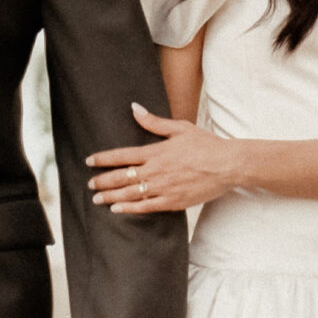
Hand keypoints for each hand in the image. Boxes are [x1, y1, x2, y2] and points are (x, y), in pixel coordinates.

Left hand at [88, 104, 247, 213]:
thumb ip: (154, 122)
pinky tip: (117, 209)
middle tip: (90, 184)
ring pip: (130, 194)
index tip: (90, 161)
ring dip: (110, 196)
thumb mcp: (180, 128)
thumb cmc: (206, 145)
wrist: (227, 165)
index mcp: (156, 152)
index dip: (103, 159)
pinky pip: (146, 207)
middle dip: (102, 181)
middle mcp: (156, 171)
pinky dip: (129, 208)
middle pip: (121, 177)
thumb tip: (134, 108)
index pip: (122, 156)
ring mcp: (163, 188)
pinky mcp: (173, 201)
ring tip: (97, 199)